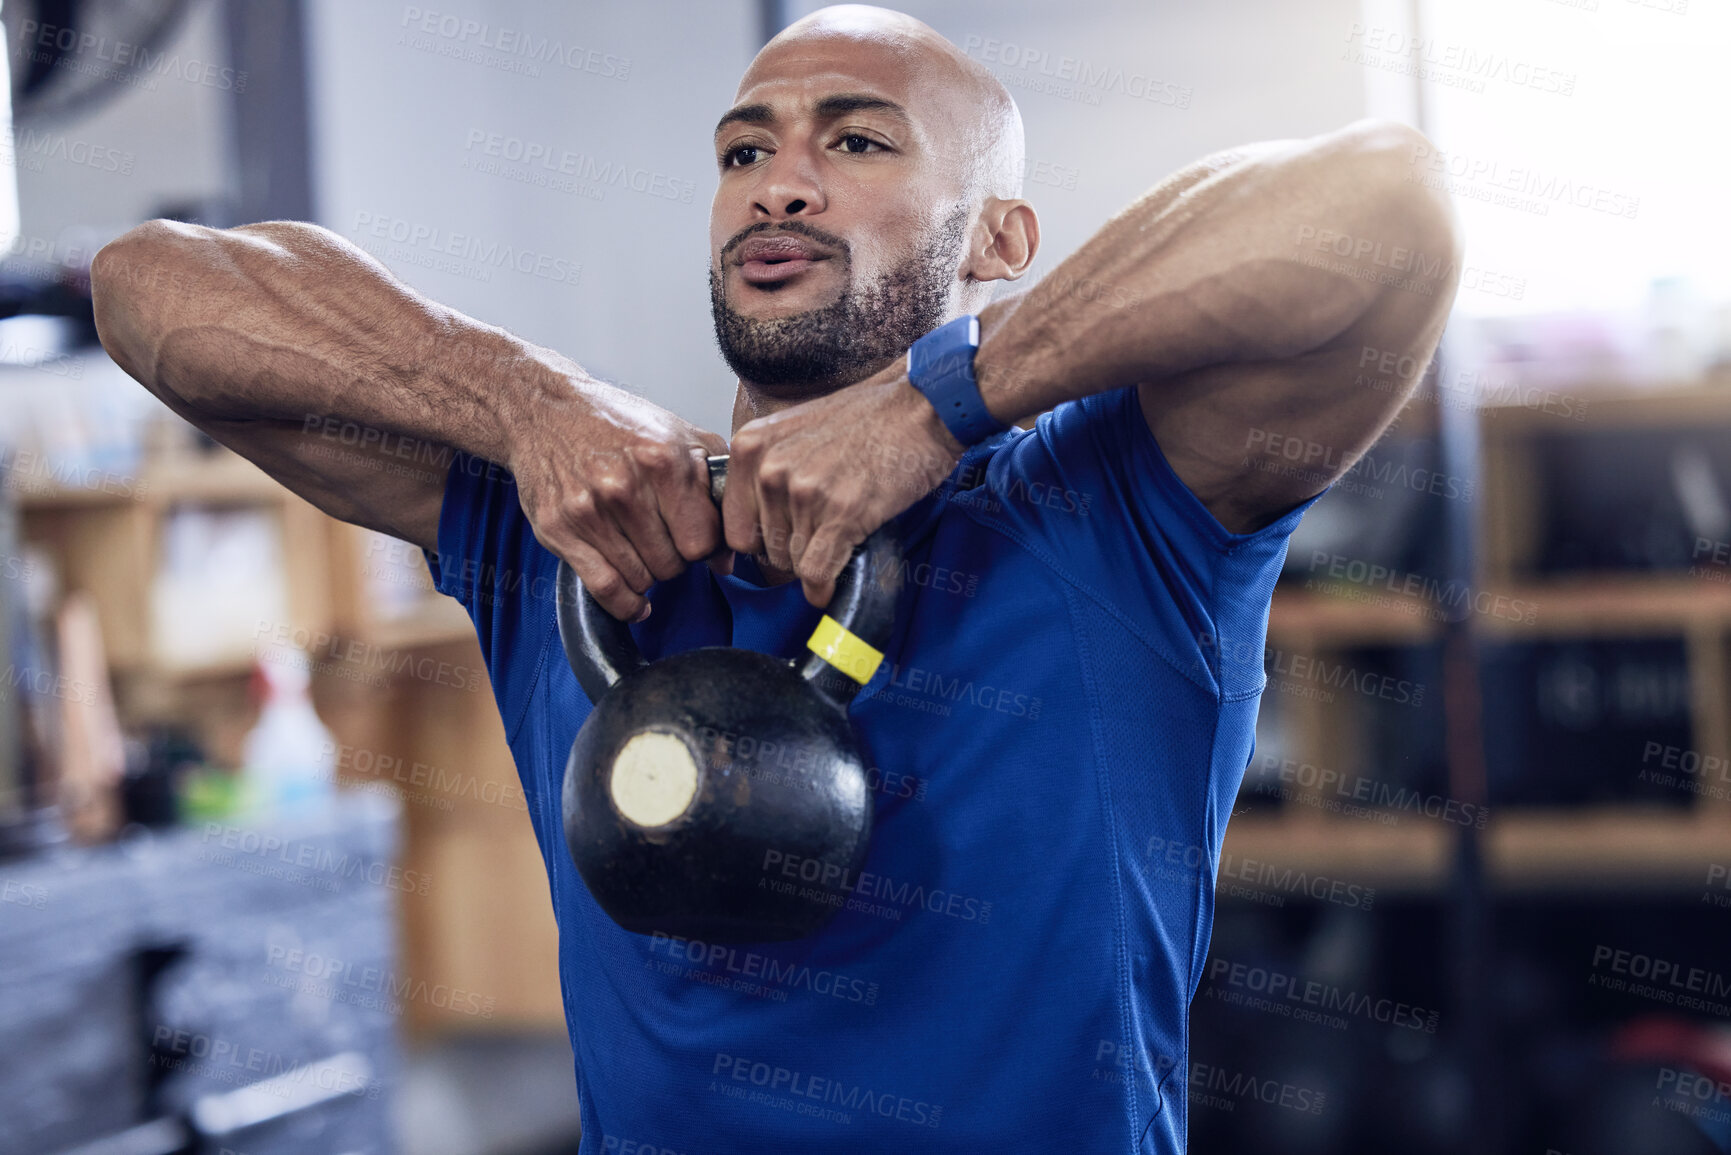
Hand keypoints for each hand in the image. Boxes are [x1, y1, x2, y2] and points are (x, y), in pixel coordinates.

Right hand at [506, 367, 730, 621]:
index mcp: (662, 460)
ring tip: (642, 549)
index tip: (696, 537)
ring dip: (649, 574)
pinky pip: (605, 589)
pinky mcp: (558, 530)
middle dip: (676, 559)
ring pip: (642, 579)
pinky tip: (635, 600)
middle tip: (665, 539)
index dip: (705, 545)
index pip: (702, 541)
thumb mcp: (680, 436)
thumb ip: (715, 489)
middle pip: (673, 564)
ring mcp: (587, 511)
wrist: (546, 411)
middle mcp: (624, 487)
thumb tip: (727, 558)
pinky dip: (626, 604)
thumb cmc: (618, 424)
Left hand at [723, 361, 965, 607]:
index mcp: (751, 447)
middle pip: (766, 551)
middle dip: (795, 553)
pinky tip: (836, 582)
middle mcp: (770, 470)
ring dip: (818, 563)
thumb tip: (756, 530)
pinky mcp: (841, 515)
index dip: (763, 543)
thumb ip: (768, 470)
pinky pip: (818, 572)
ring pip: (795, 564)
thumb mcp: (795, 429)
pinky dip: (826, 587)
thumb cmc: (867, 418)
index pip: (736, 528)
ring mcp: (805, 493)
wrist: (921, 407)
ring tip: (842, 537)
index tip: (785, 544)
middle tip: (824, 536)